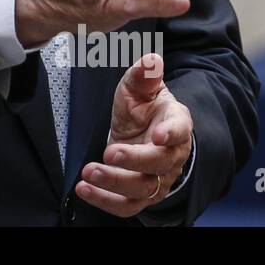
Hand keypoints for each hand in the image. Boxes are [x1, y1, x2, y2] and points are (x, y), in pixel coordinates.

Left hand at [75, 53, 193, 217]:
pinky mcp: (141, 195)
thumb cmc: (142, 108)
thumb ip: (143, 76)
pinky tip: (84, 189)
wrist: (140, 132)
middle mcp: (171, 155)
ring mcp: (158, 178)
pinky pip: (126, 205)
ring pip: (142, 189)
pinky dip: (105, 200)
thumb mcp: (138, 87)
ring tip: (89, 173)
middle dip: (134, 161)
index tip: (158, 134)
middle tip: (109, 152)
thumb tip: (151, 59)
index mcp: (176, 123)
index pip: (180, 130)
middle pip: (159, 164)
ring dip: (114, 183)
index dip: (172, 133)